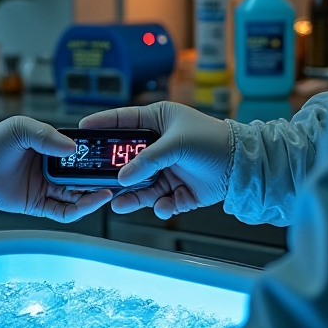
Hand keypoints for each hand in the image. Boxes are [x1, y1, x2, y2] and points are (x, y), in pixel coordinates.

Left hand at [0, 116, 112, 221]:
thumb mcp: (21, 128)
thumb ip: (46, 135)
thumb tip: (72, 148)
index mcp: (51, 149)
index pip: (81, 155)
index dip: (95, 158)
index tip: (108, 158)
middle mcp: (52, 169)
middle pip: (83, 178)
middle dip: (99, 180)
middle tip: (115, 179)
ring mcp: (47, 188)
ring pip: (78, 196)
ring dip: (94, 196)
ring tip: (107, 192)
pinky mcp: (39, 205)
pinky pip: (64, 211)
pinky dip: (79, 209)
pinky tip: (90, 202)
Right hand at [79, 102, 229, 218]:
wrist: (244, 167)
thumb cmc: (215, 142)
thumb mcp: (177, 144)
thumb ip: (148, 160)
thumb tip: (123, 177)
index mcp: (158, 121)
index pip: (122, 121)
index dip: (102, 125)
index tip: (83, 130)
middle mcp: (160, 145)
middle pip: (128, 159)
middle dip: (114, 171)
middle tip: (96, 179)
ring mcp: (168, 169)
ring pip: (140, 185)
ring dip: (131, 196)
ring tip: (119, 204)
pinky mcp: (178, 190)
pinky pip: (160, 201)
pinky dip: (159, 206)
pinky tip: (162, 206)